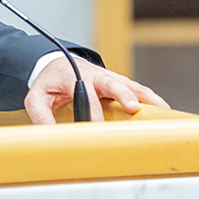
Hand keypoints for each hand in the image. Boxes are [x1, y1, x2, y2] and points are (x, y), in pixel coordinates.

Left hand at [23, 55, 168, 124]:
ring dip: (145, 97)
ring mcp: (110, 77)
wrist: (57, 63)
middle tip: (134, 108)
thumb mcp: (36, 97)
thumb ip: (40, 115)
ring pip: (131, 85)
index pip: (86, 96)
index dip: (93, 113)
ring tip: (162, 111)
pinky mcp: (120, 82)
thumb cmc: (49, 82)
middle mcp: (95, 75)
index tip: (98, 129)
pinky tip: (162, 111)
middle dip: (124, 95)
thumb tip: (49, 135)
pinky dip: (150, 99)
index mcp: (73, 77)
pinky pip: (137, 89)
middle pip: (113, 83)